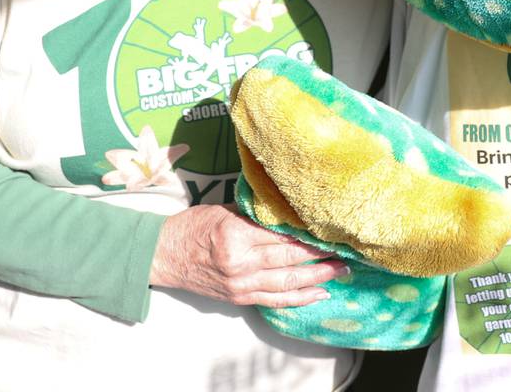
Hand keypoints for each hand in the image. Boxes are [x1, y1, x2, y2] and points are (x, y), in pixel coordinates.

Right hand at [149, 204, 345, 306]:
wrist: (165, 255)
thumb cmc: (193, 226)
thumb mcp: (224, 210)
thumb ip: (256, 214)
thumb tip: (291, 212)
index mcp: (235, 234)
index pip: (281, 234)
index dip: (309, 234)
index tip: (331, 230)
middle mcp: (240, 261)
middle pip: (289, 260)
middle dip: (321, 256)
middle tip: (346, 250)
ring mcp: (240, 283)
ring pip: (287, 283)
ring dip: (318, 278)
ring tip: (341, 271)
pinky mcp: (240, 297)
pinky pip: (275, 300)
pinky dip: (299, 299)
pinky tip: (319, 293)